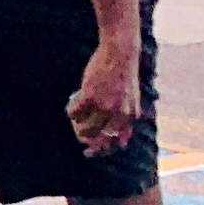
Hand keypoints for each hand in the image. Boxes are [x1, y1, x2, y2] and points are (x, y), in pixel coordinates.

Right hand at [67, 36, 141, 155]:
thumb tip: (122, 144)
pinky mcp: (90, 96)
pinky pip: (75, 112)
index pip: (117, 141)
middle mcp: (119, 114)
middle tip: (79, 132)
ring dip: (77, 125)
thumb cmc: (125, 76)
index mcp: (131, 116)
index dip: (102, 148)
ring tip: (76, 116)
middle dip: (86, 137)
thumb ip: (127, 121)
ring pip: (84, 127)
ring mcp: (104, 106)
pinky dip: (71, 111)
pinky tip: (71, 106)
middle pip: (97, 136)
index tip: (90, 150)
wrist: (120, 54)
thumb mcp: (132, 100)